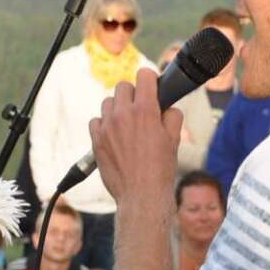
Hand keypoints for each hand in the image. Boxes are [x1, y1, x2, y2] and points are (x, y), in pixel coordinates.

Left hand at [88, 70, 183, 205]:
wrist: (141, 194)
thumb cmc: (160, 169)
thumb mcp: (174, 139)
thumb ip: (172, 116)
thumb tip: (167, 109)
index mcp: (145, 110)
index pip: (144, 76)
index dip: (149, 78)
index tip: (151, 84)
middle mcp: (123, 114)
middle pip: (123, 86)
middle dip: (133, 93)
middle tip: (140, 108)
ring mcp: (107, 127)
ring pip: (108, 102)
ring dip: (117, 108)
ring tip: (126, 124)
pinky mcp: (96, 140)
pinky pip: (96, 121)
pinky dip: (104, 124)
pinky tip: (114, 135)